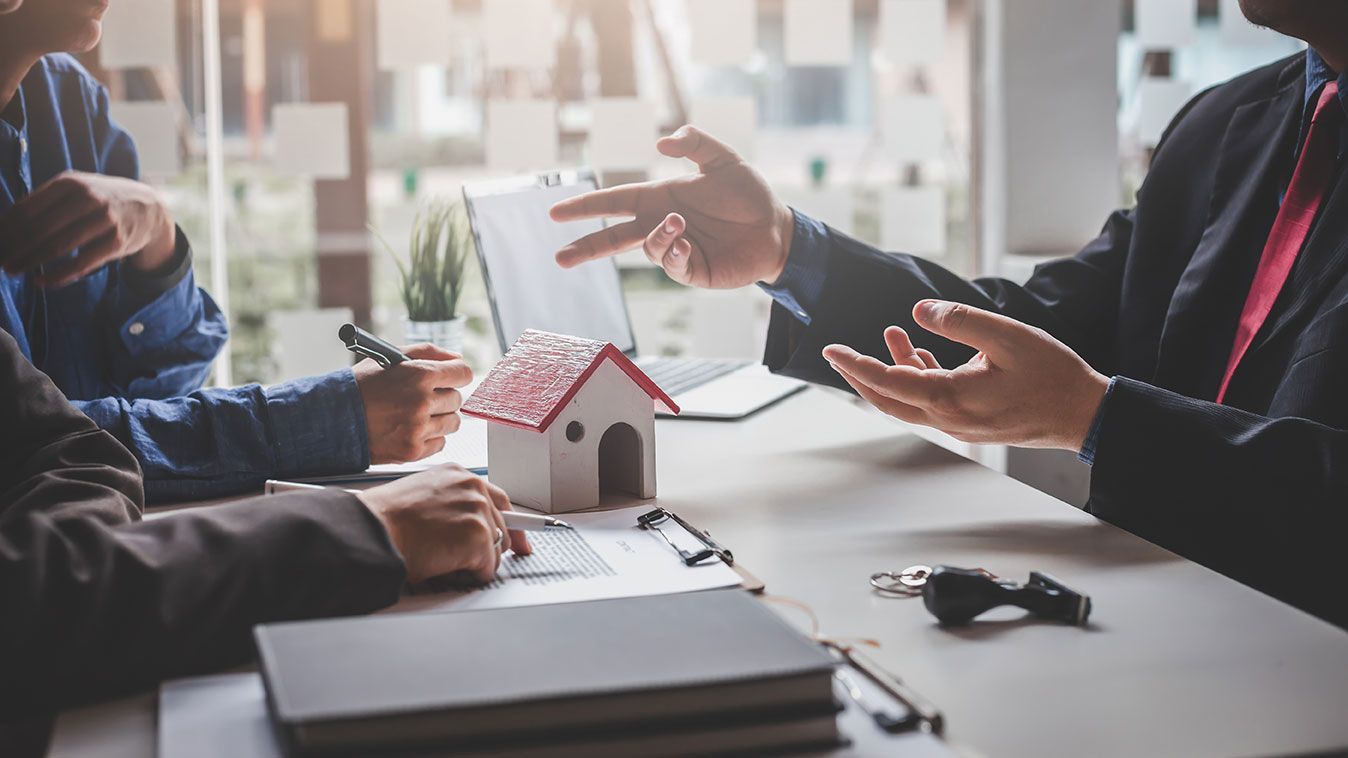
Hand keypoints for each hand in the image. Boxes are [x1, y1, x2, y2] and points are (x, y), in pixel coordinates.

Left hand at [0, 171, 176, 286]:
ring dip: (31, 261)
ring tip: (13, 271)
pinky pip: (81, 263)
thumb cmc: (100, 199)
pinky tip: (41, 281)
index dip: (7, 229)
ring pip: (58, 246)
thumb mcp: (76, 188)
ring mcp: (106, 220)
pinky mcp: (118, 242)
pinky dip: (58, 275)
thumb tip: (5, 226)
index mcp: (70, 183)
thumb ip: (45, 201)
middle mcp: (89, 198)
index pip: (28, 208)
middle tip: (1, 262)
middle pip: (40, 228)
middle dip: (15, 248)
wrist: (148, 208)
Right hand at [354, 343, 472, 463]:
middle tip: (424, 397)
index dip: (457, 374)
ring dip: (440, 418)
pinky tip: (410, 429)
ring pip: (453, 422)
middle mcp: (422, 402)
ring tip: (416, 414)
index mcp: (419, 375)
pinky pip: (440, 443)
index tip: (452, 378)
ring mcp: (418, 428)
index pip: (463, 373)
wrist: (333, 418)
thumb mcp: (391, 358)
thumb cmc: (361, 387)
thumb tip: (456, 358)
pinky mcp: (413, 450)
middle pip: (457, 399)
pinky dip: (429, 437)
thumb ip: (428, 353)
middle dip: (444, 396)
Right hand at [357, 465, 531, 583]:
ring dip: (473, 563)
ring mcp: (477, 509)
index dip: (512, 525)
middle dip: (486, 549)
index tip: (521, 541)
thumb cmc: (386, 520)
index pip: (498, 500)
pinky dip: (468, 576)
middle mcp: (472, 486)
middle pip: (502, 528)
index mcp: (458, 475)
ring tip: (441, 558)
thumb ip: (452, 506)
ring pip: (495, 550)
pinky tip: (444, 566)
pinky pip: (486, 569)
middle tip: (461, 560)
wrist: (372, 529)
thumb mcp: (424, 499)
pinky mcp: (478, 535)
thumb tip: (470, 529)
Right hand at [550, 126, 794, 288]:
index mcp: (659, 198)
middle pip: (613, 239)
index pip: (613, 202)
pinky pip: (672, 265)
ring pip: (648, 249)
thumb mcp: (723, 159)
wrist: (776, 228)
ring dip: (658, 236)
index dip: (585, 206)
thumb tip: (660, 143)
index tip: (556, 211)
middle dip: (586, 247)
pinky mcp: (693, 271)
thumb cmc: (748, 194)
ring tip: (681, 223)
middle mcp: (661, 225)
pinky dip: (673, 253)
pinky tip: (686, 241)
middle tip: (560, 257)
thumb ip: (694, 142)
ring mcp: (676, 250)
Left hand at [822, 300, 1109, 450]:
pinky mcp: (970, 421)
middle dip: (860, 374)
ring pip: (909, 400)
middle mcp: (948, 418)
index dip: (855, 364)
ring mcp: (959, 423)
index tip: (831, 349)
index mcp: (951, 399)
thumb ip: (960, 321)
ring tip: (892, 332)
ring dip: (894, 368)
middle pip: (887, 399)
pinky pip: (931, 400)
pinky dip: (919, 375)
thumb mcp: (1008, 337)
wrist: (1084, 415)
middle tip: (838, 352)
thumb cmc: (1053, 376)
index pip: (887, 382)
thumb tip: (919, 311)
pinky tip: (920, 350)